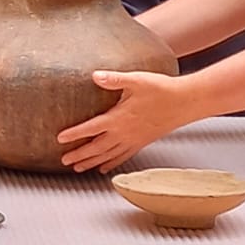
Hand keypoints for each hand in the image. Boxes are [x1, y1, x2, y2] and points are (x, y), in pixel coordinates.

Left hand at [56, 70, 195, 171]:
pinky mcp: (142, 142)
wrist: (185, 102)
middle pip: (96, 148)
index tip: (59, 139)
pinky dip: (111, 163)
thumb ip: (114, 79)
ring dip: (91, 162)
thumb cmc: (161, 89)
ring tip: (77, 168)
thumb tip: (94, 75)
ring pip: (108, 156)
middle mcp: (124, 133)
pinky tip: (103, 168)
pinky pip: (123, 156)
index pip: (91, 128)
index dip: (74, 134)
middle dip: (79, 155)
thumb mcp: (136, 80)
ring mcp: (133, 140)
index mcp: (119, 118)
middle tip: (63, 160)